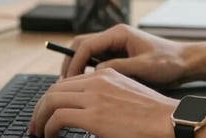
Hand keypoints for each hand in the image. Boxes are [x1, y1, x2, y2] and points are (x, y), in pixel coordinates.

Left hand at [29, 67, 177, 137]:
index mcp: (106, 74)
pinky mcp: (94, 114)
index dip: (53, 98)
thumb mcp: (126, 99)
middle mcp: (98, 80)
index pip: (68, 81)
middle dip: (40, 108)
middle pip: (55, 88)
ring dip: (40, 118)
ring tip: (38, 133)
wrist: (170, 122)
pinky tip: (50, 136)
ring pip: (51, 99)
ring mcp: (95, 95)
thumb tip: (86, 115)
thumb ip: (105, 100)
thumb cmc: (153, 117)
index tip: (47, 114)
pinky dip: (48, 128)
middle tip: (35, 126)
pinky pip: (58, 117)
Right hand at [62, 24, 190, 85]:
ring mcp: (116, 45)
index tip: (69, 80)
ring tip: (74, 87)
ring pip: (87, 53)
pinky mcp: (119, 55)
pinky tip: (89, 86)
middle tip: (65, 84)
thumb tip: (96, 71)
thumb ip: (119, 67)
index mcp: (119, 34)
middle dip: (70, 63)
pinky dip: (89, 71)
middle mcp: (115, 36)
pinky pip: (97, 61)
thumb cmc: (169, 62)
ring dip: (78, 68)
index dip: (73, 62)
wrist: (185, 62)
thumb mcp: (144, 67)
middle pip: (81, 45)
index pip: (86, 44)